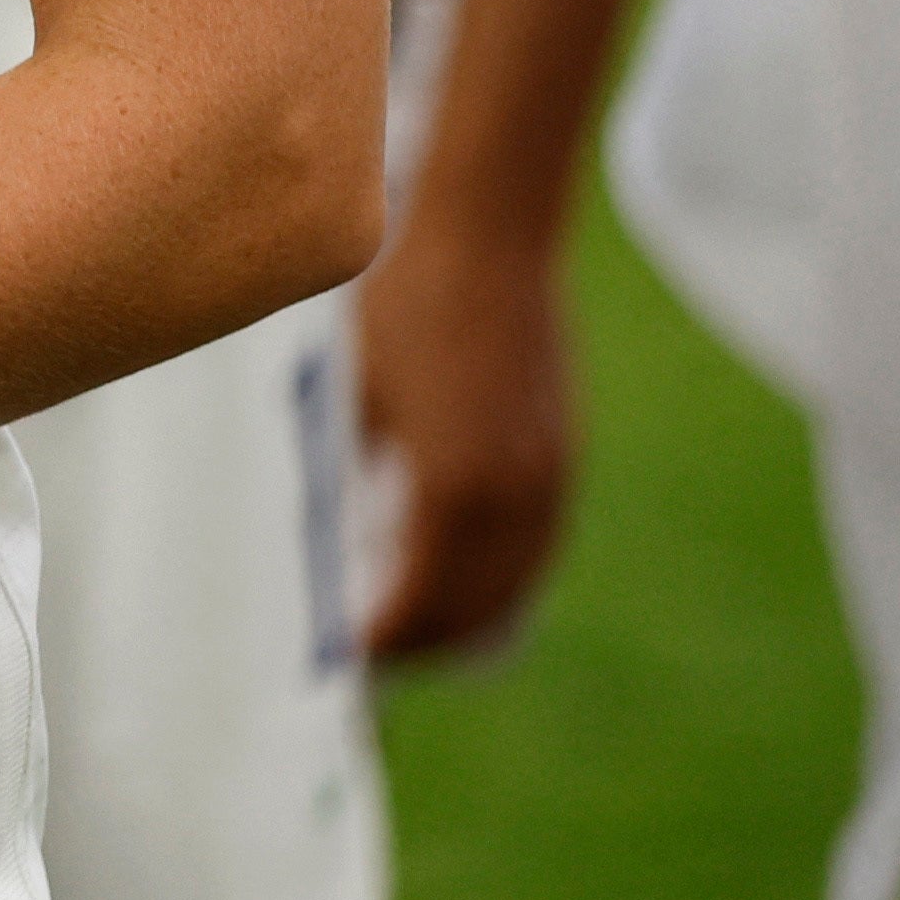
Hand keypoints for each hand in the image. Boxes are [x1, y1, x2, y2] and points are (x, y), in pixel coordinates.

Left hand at [354, 186, 572, 658]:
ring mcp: (547, 480)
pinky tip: (460, 580)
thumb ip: (352, 478)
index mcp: (451, 490)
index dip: (378, 643)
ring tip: (407, 634)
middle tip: (367, 661)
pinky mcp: (561, 457)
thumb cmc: (399, 305)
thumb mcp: (352, 398)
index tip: (339, 662)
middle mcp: (511, 500)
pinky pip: (535, 550)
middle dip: (420, 647)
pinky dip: (498, 581)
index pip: (417, 605)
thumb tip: (337, 547)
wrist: (488, 236)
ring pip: (512, 588)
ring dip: (463, 621)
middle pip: (472, 613)